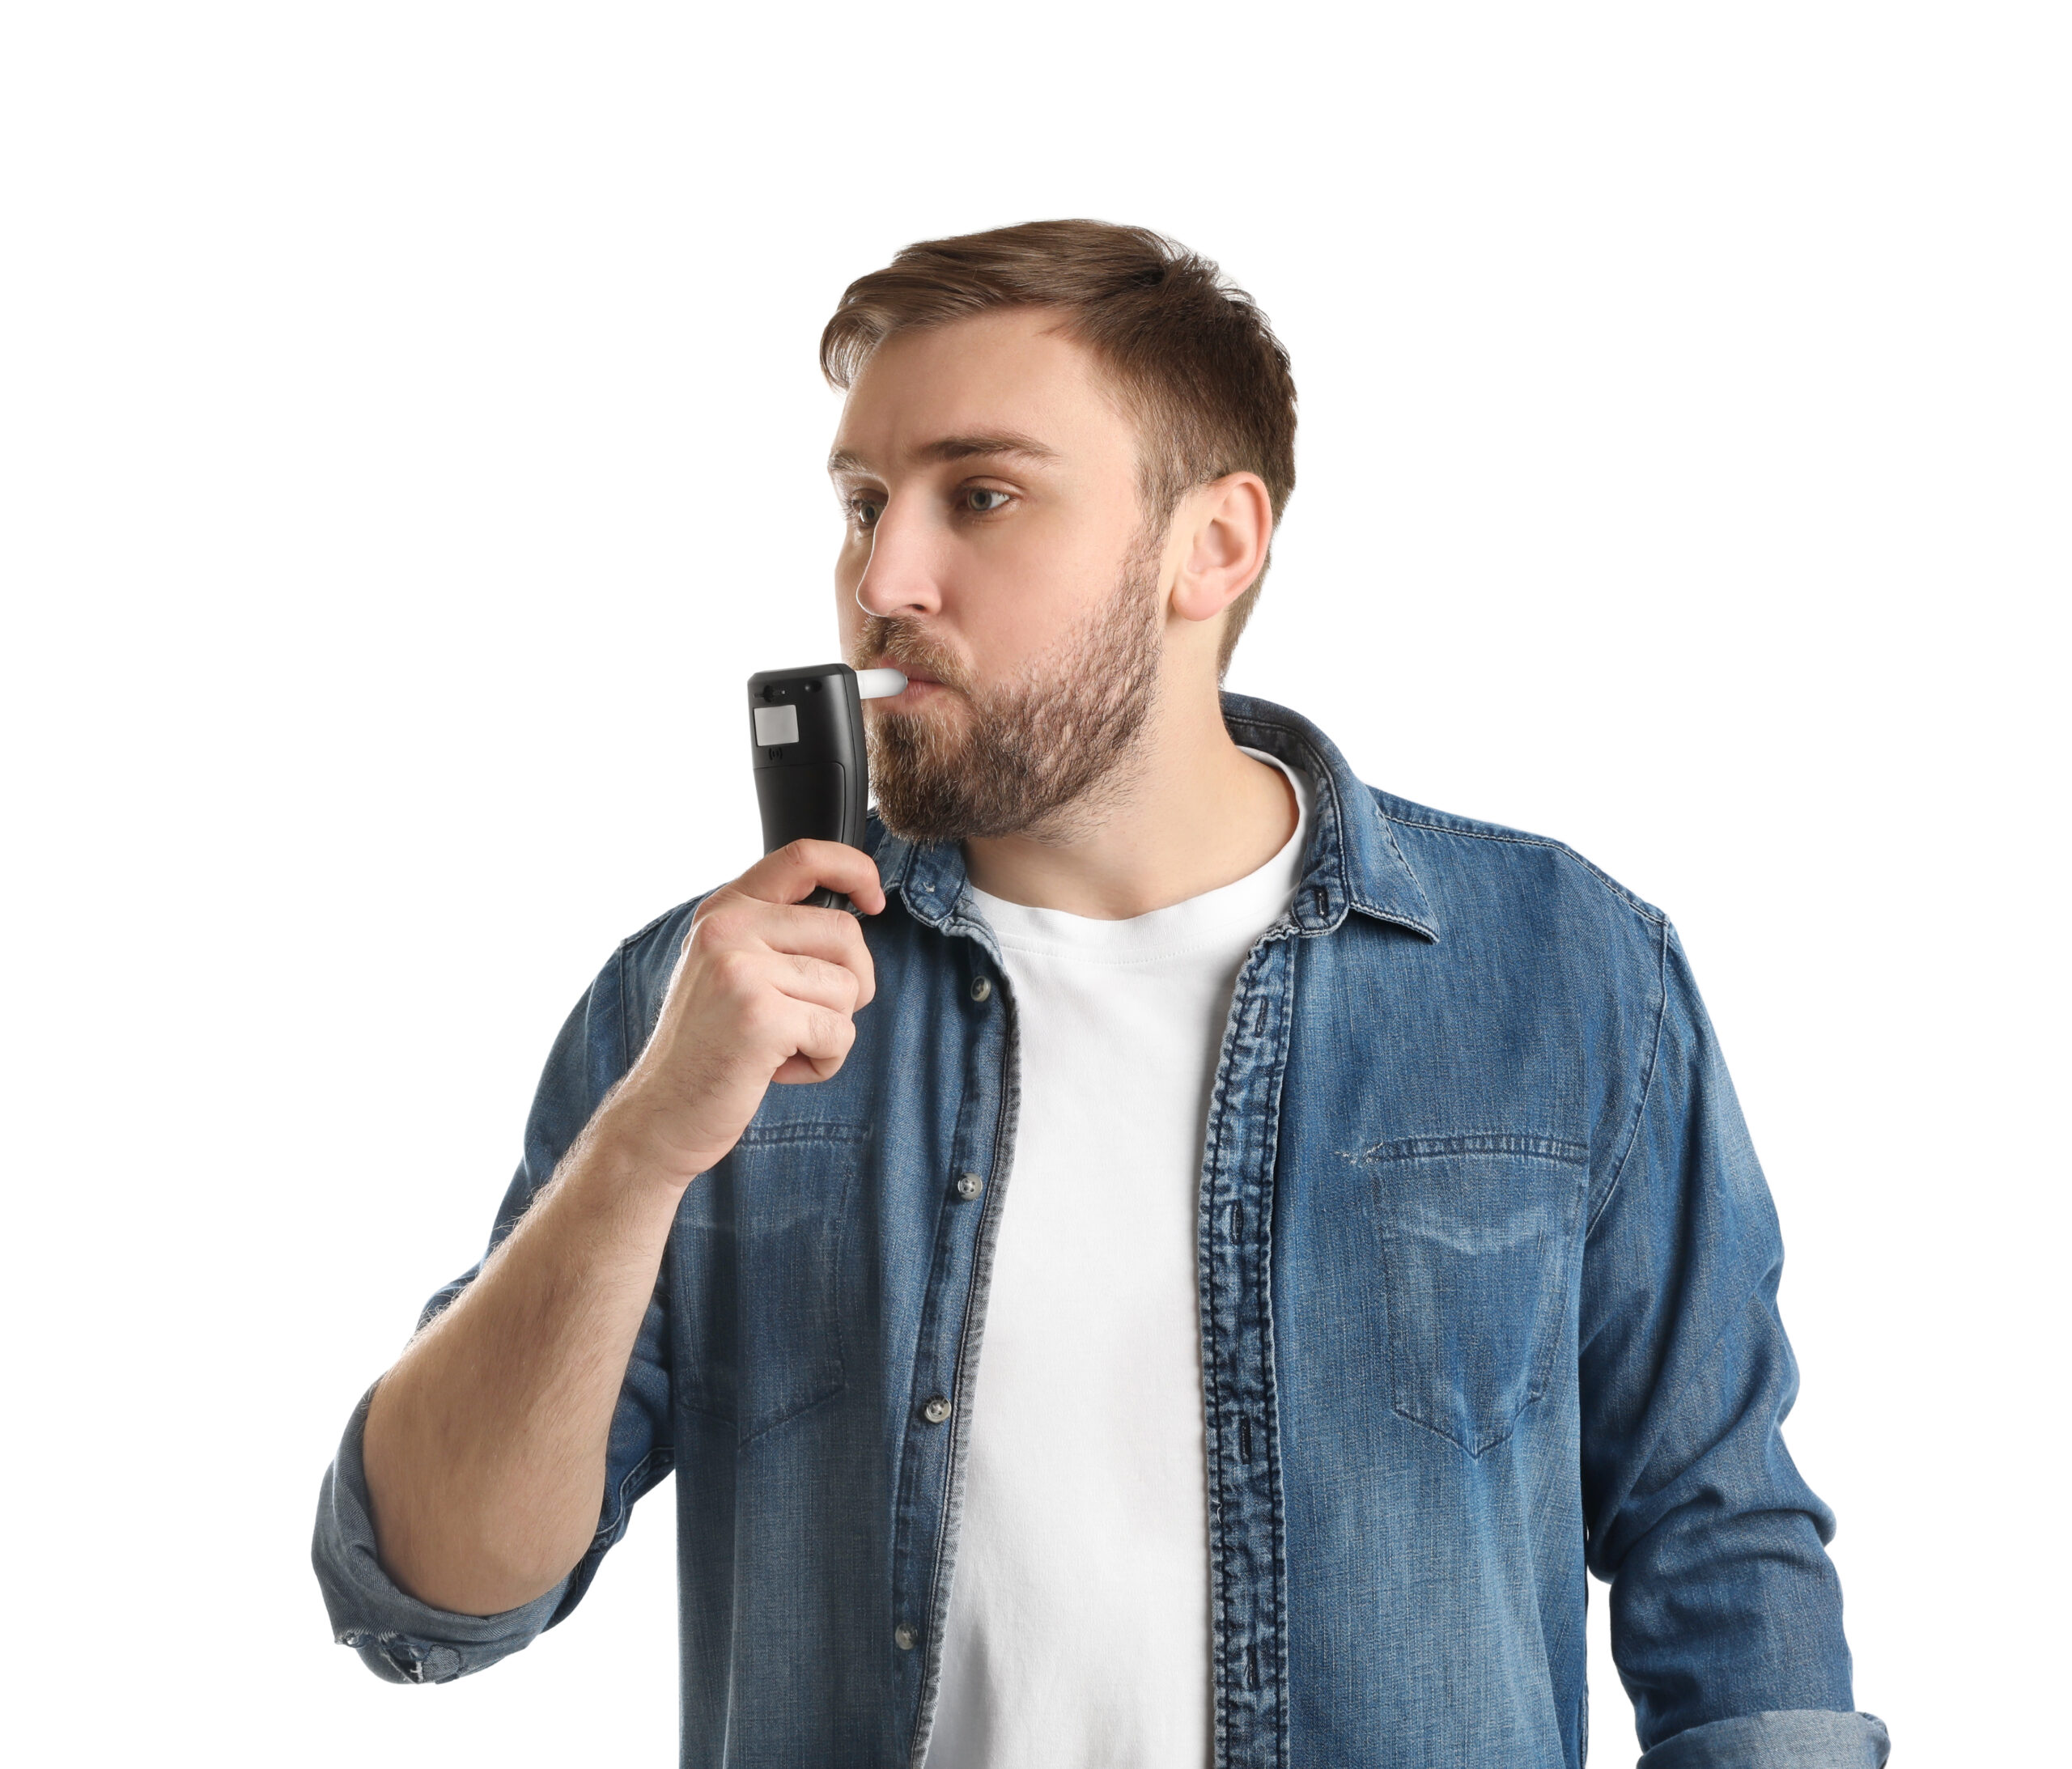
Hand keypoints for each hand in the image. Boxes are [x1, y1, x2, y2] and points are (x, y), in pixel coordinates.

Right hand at [599, 841, 886, 1187]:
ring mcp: (741, 969)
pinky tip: (778, 1069)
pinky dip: (824, 1062)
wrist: (660, 1114)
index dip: (854, 869)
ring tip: (781, 1047)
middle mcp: (728, 929)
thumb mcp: (729, 969)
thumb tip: (855, 911)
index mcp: (724, 910)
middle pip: (846, 933)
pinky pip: (839, 1032)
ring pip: (847, 988)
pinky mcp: (760, 1016)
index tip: (874, 899)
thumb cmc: (709, 1047)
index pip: (803, 857)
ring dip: (830, 1030)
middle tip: (812, 1019)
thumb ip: (774, 934)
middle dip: (853, 983)